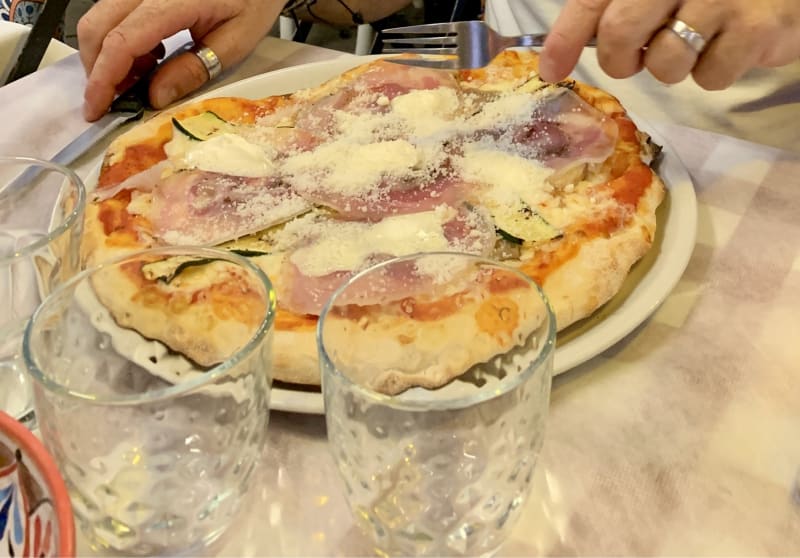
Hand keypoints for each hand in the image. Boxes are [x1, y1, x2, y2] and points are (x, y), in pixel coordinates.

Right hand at [78, 0, 283, 120]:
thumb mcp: (237, 40)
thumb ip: (195, 69)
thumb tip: (155, 97)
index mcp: (174, 0)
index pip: (121, 41)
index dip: (103, 79)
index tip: (96, 108)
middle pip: (97, 27)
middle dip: (97, 70)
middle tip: (112, 102)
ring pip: (101, 18)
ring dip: (109, 56)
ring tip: (140, 81)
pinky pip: (116, 11)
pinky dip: (121, 40)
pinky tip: (150, 58)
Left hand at [537, 0, 799, 89]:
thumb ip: (611, 8)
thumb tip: (554, 59)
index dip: (564, 38)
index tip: (550, 70)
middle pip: (620, 33)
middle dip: (620, 59)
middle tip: (635, 58)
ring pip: (665, 63)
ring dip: (672, 67)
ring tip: (695, 39)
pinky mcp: (757, 27)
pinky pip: (709, 76)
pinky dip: (714, 72)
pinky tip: (729, 44)